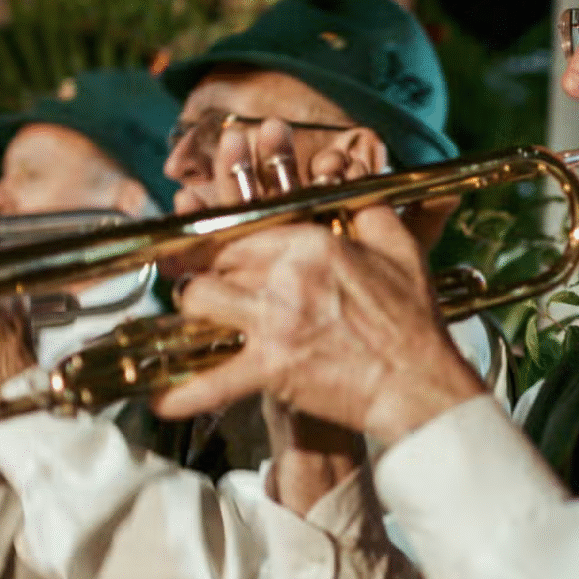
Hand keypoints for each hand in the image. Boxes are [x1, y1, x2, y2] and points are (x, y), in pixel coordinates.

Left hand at [154, 206, 485, 445]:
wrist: (419, 382)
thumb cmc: (413, 319)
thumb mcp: (399, 247)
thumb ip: (367, 207)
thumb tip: (349, 176)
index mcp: (312, 242)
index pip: (242, 226)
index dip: (214, 233)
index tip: (198, 237)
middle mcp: (287, 275)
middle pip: (215, 261)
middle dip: (199, 269)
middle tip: (193, 278)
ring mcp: (276, 322)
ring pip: (200, 303)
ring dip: (192, 310)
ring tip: (195, 318)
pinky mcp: (273, 368)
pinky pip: (214, 380)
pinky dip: (183, 394)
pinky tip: (158, 402)